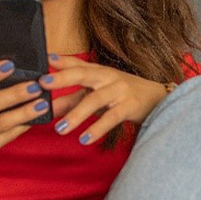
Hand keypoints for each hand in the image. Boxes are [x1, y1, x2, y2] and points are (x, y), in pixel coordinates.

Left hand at [39, 54, 168, 144]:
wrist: (158, 99)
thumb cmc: (122, 95)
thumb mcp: (96, 94)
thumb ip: (72, 100)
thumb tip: (48, 108)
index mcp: (98, 71)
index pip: (77, 63)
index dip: (61, 61)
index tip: (44, 60)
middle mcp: (108, 77)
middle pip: (83, 74)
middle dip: (62, 78)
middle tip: (42, 84)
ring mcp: (119, 90)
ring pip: (95, 99)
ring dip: (76, 114)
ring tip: (60, 130)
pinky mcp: (130, 106)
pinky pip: (111, 117)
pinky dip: (97, 128)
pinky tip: (84, 139)